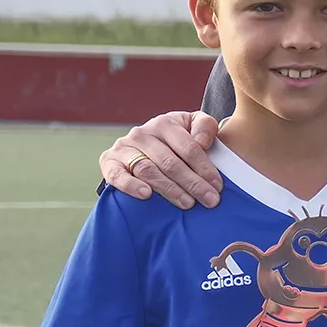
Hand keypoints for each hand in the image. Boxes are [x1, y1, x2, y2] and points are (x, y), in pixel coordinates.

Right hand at [100, 111, 223, 208]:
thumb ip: (204, 127)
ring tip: (187, 203)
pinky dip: (131, 185)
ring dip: (169, 189)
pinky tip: (146, 195)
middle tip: (209, 200)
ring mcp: (124, 147)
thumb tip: (202, 143)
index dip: (204, 168)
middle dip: (193, 183)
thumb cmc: (175, 139)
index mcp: (165, 123)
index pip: (189, 147)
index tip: (217, 186)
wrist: (142, 146)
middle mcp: (142, 133)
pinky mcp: (109, 162)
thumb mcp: (192, 125)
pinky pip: (117, 175)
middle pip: (170, 162)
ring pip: (148, 170)